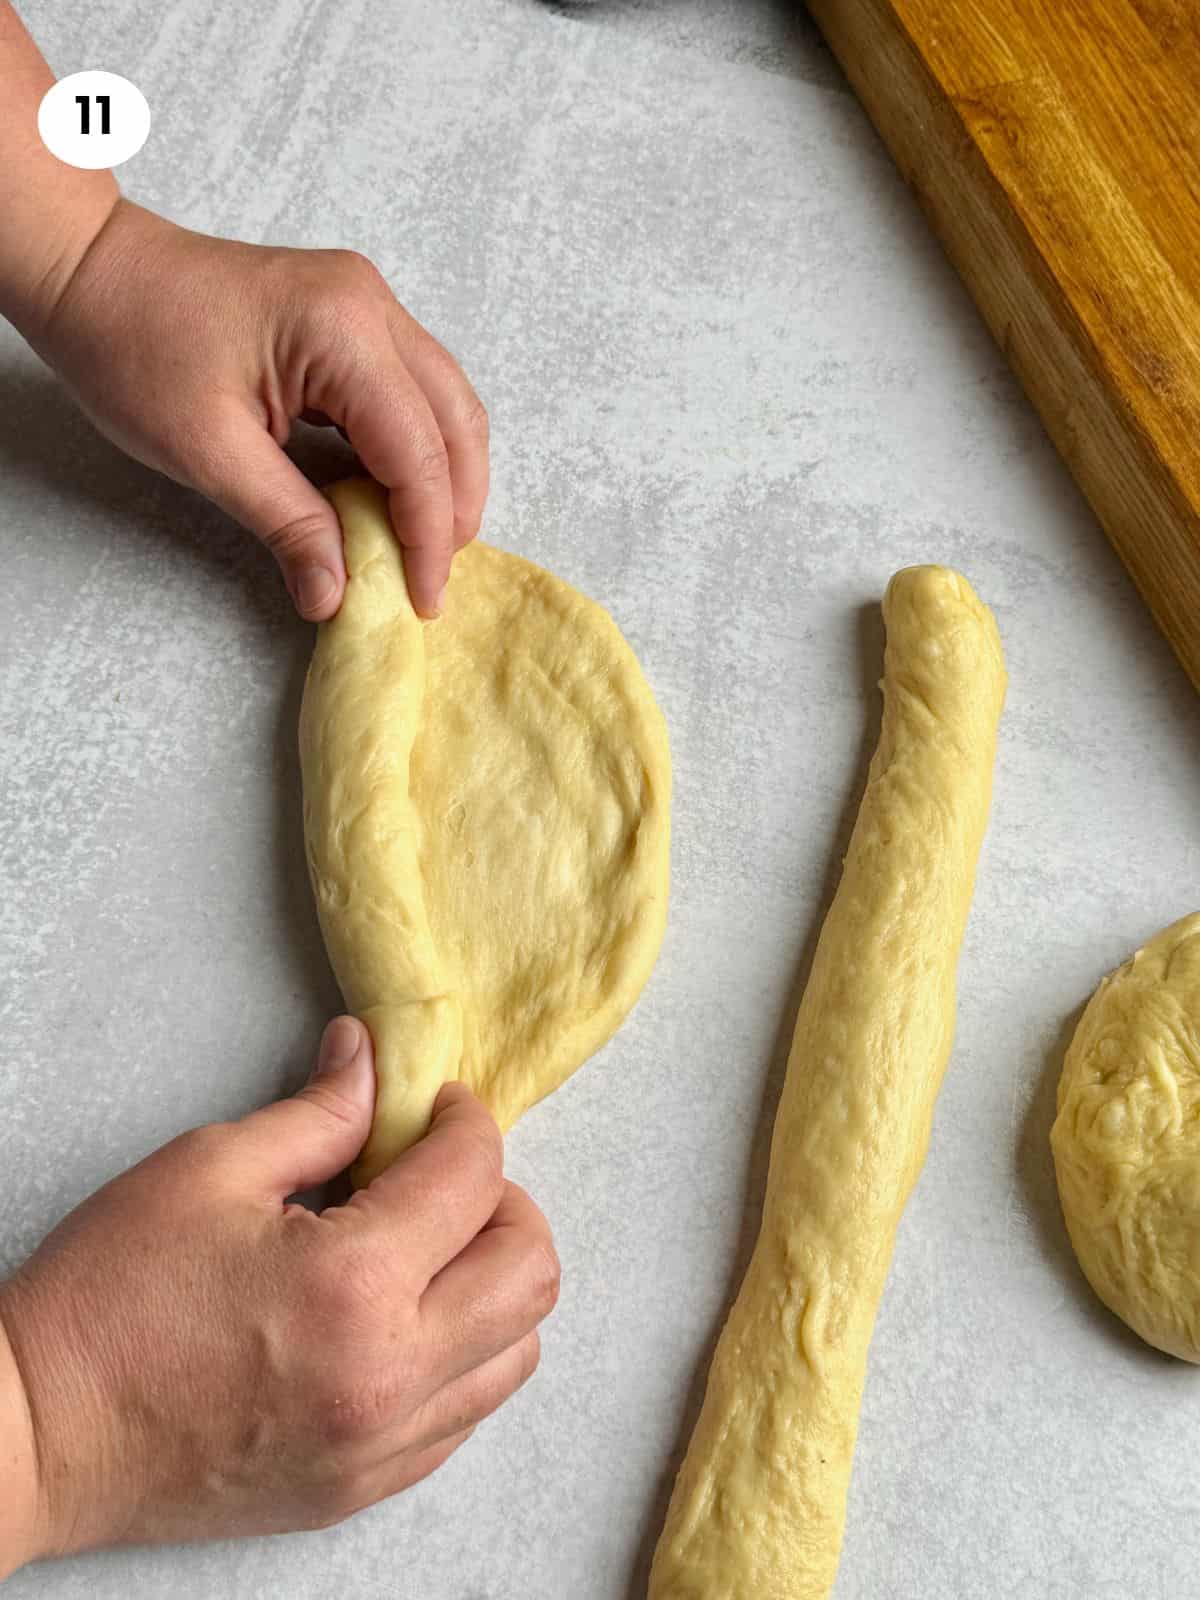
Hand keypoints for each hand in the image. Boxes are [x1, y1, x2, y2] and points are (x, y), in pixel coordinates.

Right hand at [0, 1017, 557, 1566]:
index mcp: (353, 1284)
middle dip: (501, 1200)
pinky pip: (466, 1412)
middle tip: (441, 1176)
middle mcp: (389, 1374)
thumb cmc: (109, 1298)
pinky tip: (402, 1315)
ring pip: (516, 1351)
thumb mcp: (210, 1170)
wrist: (39, 1435)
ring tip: (426, 1248)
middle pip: (530, 1271)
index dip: (465, 1121)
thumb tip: (373, 1058)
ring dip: (492, 1281)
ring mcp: (382, 1445)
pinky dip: (462, 1351)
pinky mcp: (363, 1487)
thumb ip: (319, 1113)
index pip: (473, 1180)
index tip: (438, 1106)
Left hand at [22, 199, 488, 619]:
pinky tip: (394, 498)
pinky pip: (413, 389)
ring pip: (447, 402)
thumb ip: (287, 524)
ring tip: (422, 546)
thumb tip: (336, 596)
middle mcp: (371, 306)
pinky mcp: (352, 317)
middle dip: (455, 507)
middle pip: (457, 419)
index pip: (418, 450)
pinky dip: (417, 449)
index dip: (427, 535)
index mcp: (341, 331)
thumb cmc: (132, 346)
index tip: (422, 600)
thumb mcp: (208, 452)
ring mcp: (366, 304)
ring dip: (444, 478)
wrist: (91, 271)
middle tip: (431, 578)